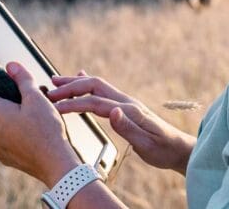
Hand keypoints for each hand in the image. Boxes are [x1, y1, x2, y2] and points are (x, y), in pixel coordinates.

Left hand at [0, 63, 81, 186]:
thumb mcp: (36, 97)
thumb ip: (22, 78)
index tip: (20, 86)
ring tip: (35, 120)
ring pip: (2, 123)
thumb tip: (11, 65)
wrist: (55, 162)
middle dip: (12, 102)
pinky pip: (6, 138)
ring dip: (14, 119)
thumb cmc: (46, 130)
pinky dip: (16, 134)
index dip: (7, 83)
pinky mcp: (2, 156)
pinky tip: (32, 135)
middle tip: (33, 104)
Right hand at [48, 72, 195, 174]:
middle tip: (50, 90)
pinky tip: (81, 77)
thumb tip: (113, 112)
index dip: (74, 103)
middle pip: (94, 86)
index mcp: (129, 110)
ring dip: (76, 83)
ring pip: (96, 86)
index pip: (95, 102)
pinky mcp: (125, 107)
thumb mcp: (147, 144)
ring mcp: (125, 102)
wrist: (178, 148)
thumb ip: (129, 128)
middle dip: (70, 86)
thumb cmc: (163, 149)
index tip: (55, 107)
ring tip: (56, 81)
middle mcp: (126, 102)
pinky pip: (102, 91)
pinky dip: (87, 84)